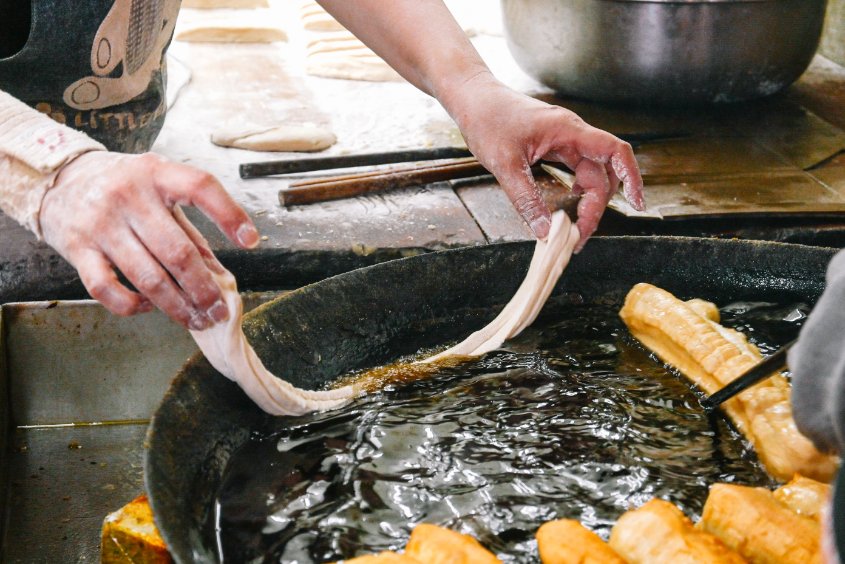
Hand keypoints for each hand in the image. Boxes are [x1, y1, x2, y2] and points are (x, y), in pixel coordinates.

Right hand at [39, 152, 258, 328]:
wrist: (60, 180)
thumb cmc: (123, 188)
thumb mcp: (161, 194)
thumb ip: (191, 232)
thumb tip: (221, 276)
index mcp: (157, 173)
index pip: (201, 187)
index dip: (230, 214)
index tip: (251, 242)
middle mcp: (128, 195)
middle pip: (176, 252)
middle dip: (203, 289)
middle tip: (219, 311)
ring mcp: (101, 223)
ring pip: (147, 277)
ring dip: (177, 306)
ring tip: (196, 320)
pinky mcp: (77, 249)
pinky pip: (107, 288)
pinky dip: (132, 305)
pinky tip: (149, 308)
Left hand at [446, 74, 644, 249]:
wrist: (474, 99)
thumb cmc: (488, 120)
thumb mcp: (504, 164)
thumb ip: (525, 198)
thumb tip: (544, 231)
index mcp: (568, 131)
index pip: (615, 151)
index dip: (632, 177)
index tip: (637, 204)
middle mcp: (572, 134)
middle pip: (604, 172)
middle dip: (598, 205)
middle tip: (579, 235)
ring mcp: (564, 139)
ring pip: (590, 173)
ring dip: (588, 200)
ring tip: (574, 227)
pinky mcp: (554, 145)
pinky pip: (576, 169)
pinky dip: (578, 189)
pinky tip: (569, 203)